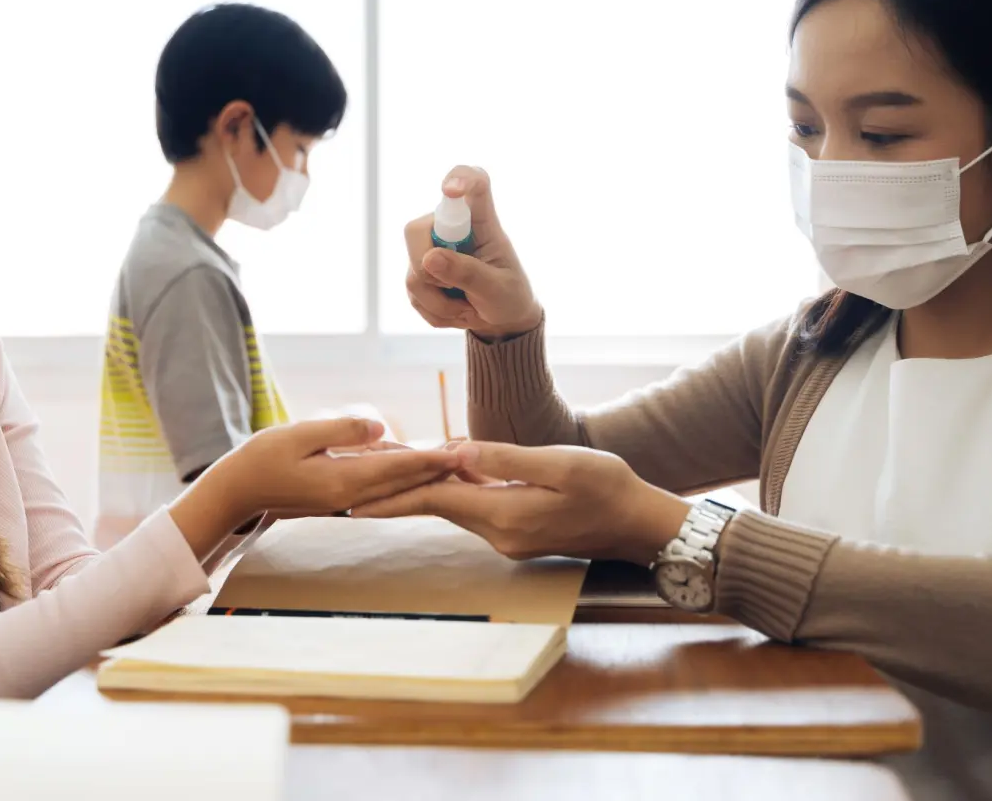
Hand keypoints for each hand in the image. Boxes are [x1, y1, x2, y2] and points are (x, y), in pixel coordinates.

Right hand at [172, 419, 457, 558]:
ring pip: (395, 486)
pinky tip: (416, 465)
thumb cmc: (260, 460)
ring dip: (425, 474)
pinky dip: (401, 475)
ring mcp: (346, 500)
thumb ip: (341, 431)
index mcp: (344, 481)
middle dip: (441, 470)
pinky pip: (379, 486)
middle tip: (476, 463)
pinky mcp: (340, 497)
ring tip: (457, 464)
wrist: (236, 494)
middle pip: (406, 481)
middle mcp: (351, 496)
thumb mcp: (298, 435)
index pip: (400, 468)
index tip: (465, 454)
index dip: (434, 459)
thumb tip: (379, 428)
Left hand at [353, 442, 690, 564]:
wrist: (640, 524)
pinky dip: (449, 494)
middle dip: (394, 492)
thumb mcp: (560, 464)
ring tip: (383, 472)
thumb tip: (456, 453)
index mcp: (504, 515)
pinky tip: (437, 476)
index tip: (353, 492)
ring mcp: (509, 538)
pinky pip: (472, 510)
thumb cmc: (608, 487)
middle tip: (351, 482)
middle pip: (435, 508)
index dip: (393, 489)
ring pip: (452, 509)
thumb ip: (506, 459)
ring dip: (420, 491)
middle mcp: (499, 534)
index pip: (433, 500)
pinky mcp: (519, 533)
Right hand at [403, 166, 542, 338]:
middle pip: (416, 230)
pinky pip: (412, 292)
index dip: (459, 178)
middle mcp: (451, 229)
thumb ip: (468, 274)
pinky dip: (434, 310)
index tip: (449, 189)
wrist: (500, 321)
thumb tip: (430, 259)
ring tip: (467, 306)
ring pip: (413, 271)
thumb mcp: (498, 290)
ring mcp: (431, 249)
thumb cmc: (509, 296)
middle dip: (427, 268)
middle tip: (455, 288)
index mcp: (483, 222)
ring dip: (439, 301)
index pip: (474, 184)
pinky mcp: (418, 271)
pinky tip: (456, 309)